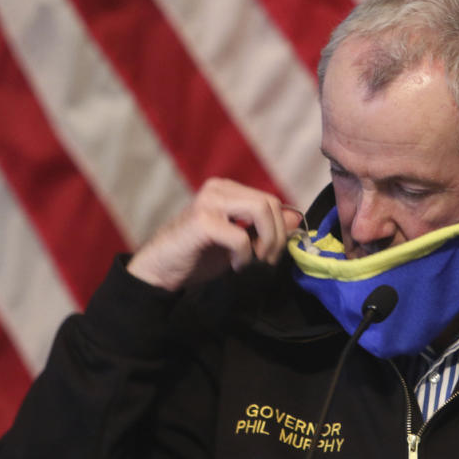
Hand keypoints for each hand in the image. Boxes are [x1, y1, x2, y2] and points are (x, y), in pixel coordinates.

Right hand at [127, 178, 301, 290]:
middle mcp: (218, 189)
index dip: (280, 229)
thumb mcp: (241, 241)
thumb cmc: (199, 255)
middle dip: (277, 237)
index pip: (271, 201)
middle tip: (266, 260)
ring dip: (265, 242)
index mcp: (227, 189)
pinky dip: (244, 256)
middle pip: (269, 204)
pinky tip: (234, 264)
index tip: (271, 253)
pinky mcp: (201, 221)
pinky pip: (240, 236)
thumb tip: (296, 218)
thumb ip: (265, 228)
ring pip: (260, 211)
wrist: (161, 270)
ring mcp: (208, 202)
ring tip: (253, 260)